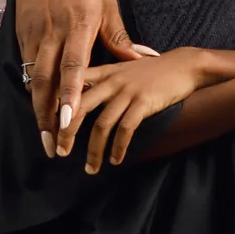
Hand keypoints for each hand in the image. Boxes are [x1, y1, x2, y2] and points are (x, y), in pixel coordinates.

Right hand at [10, 0, 138, 156]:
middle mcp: (52, 33)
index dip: (71, 98)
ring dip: (39, 111)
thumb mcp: (106, 2)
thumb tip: (144, 61)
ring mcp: (33, 34)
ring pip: (33, 80)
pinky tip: (40, 110)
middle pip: (46, 83)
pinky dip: (32, 90)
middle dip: (50, 119)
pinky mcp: (22, 33)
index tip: (71, 124)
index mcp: (78, 26)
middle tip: (56, 148)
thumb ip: (119, 38)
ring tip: (46, 137)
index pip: (73, 69)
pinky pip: (27, 67)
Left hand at [68, 47, 218, 172]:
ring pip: (101, 125)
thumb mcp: (125, 69)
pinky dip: (118, 148)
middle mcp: (111, 81)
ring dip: (94, 150)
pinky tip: (115, 159)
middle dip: (66, 134)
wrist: (185, 65)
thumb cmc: (156, 70)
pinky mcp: (142, 102)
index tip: (49, 128)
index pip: (71, 88)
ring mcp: (126, 92)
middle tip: (61, 152)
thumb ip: (105, 79)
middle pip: (78, 109)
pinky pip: (124, 129)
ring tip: (91, 168)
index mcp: (104, 72)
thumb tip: (86, 96)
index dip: (56, 107)